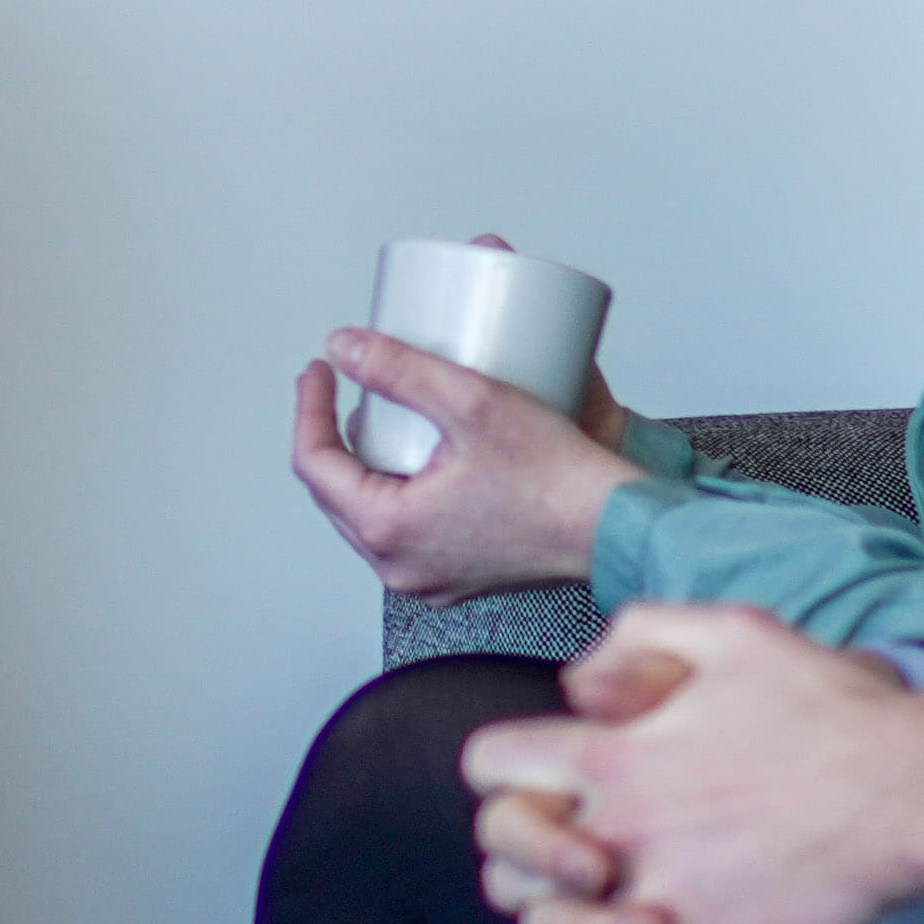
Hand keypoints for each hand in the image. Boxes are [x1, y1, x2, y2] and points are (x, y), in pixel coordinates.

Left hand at [287, 330, 636, 596]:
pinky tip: (415, 459)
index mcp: (389, 529)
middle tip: (339, 387)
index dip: (309, 407)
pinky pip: (405, 530)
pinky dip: (398, 490)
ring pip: (368, 513)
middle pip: (335, 492)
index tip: (321, 369)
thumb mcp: (472, 401)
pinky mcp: (456, 575)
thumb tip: (346, 347)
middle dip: (331, 436)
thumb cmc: (557, 477)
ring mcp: (427, 577)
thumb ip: (399, 369)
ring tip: (375, 416)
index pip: (314, 464)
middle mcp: (400, 565)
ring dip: (363, 464)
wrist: (614, 524)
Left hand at [455, 601, 923, 923]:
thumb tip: (579, 687)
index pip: (489, 767)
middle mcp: (616, 836)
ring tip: (638, 916)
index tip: (548, 778)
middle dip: (528, 868)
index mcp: (609, 756)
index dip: (507, 770)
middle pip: (504, 876)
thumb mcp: (730, 633)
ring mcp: (659, 905)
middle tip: (583, 859)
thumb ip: (637, 640)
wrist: (915, 795)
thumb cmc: (833, 712)